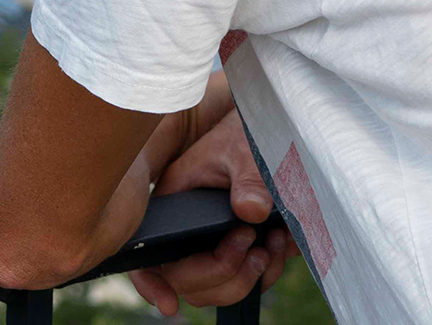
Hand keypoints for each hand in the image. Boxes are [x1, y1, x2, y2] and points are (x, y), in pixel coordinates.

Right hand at [128, 109, 295, 314]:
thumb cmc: (244, 134)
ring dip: (250, 278)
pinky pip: (245, 278)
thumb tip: (252, 212)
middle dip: (225, 276)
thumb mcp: (244, 151)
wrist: (268, 126)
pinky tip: (282, 243)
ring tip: (273, 243)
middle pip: (189, 281)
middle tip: (254, 247)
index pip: (149, 253)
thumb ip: (248, 180)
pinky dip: (267, 271)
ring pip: (219, 287)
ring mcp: (212, 240)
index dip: (152, 284)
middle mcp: (186, 228)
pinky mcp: (237, 245)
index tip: (170, 305)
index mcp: (174, 203)